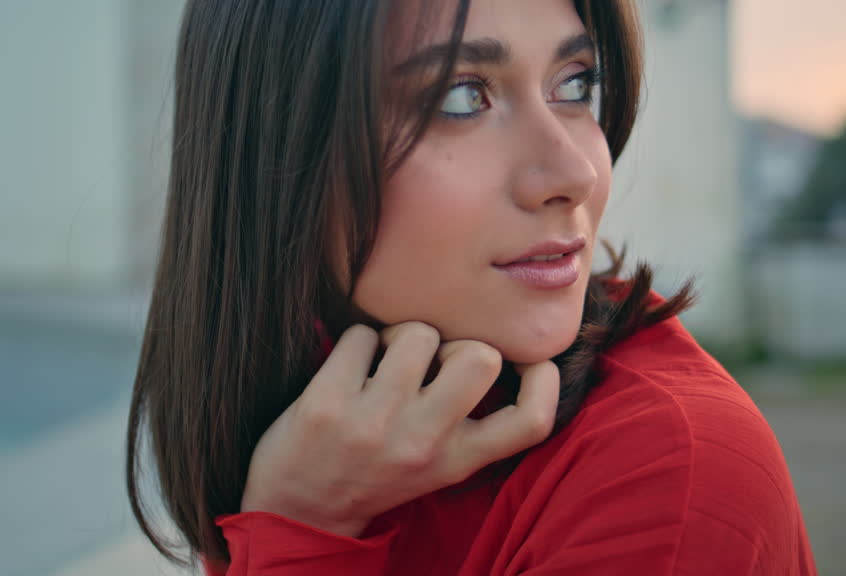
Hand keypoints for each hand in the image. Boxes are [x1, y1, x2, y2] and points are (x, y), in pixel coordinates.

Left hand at [239, 321, 560, 537]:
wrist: (299, 511)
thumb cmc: (376, 472)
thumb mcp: (437, 464)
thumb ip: (470, 422)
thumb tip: (503, 352)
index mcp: (458, 460)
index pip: (532, 422)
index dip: (546, 380)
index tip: (528, 362)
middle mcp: (422, 443)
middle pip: (480, 358)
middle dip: (458, 341)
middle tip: (430, 360)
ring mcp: (374, 423)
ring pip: (418, 332)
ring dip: (401, 334)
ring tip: (385, 360)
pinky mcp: (327, 403)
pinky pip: (360, 334)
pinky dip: (356, 341)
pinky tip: (348, 368)